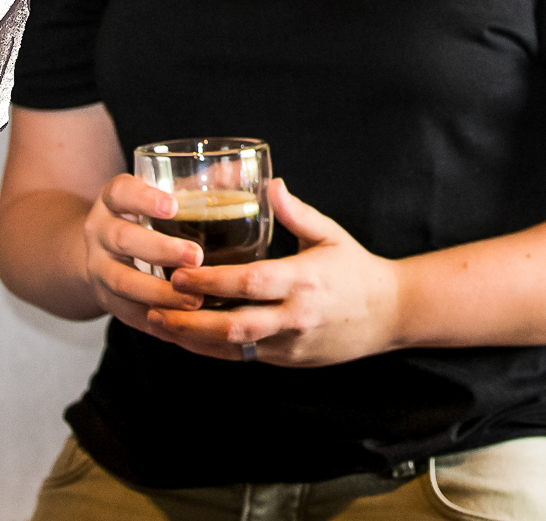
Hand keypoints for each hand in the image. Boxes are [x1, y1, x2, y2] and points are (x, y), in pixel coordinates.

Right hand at [81, 173, 206, 336]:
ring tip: (195, 299)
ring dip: (159, 293)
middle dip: (159, 249)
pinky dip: (156, 322)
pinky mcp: (106, 301)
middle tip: (196, 257)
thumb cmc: (149, 218)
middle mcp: (100, 232)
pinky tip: (184, 326)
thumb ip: (198, 184)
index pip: (121, 192)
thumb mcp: (162, 194)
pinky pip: (128, 314)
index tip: (172, 206)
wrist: (103, 253)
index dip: (143, 198)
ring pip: (123, 281)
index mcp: (114, 200)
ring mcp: (99, 268)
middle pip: (123, 239)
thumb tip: (243, 167)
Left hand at [147, 178, 401, 366]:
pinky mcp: (290, 361)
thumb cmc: (356, 268)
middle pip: (235, 325)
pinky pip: (245, 358)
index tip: (178, 274)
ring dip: (193, 341)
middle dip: (191, 321)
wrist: (390, 314)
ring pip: (235, 349)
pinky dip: (213, 351)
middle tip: (155, 306)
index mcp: (304, 280)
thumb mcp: (330, 234)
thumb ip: (296, 213)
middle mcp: (296, 316)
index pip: (251, 283)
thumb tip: (271, 184)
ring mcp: (292, 344)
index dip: (211, 282)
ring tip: (158, 326)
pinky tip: (186, 340)